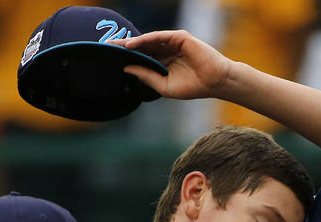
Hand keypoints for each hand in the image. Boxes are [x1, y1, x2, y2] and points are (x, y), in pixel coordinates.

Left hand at [112, 30, 233, 100]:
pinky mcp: (179, 37)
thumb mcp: (163, 86)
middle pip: (141, 46)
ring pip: (147, 40)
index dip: (126, 58)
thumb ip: (146, 76)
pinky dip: (144, 39)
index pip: (140, 57)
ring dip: (131, 42)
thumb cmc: (193, 87)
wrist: (214, 82)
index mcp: (162, 62)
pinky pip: (158, 36)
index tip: (109, 59)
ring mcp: (172, 43)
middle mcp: (165, 50)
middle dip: (124, 46)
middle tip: (106, 47)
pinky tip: (132, 45)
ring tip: (115, 46)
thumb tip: (126, 68)